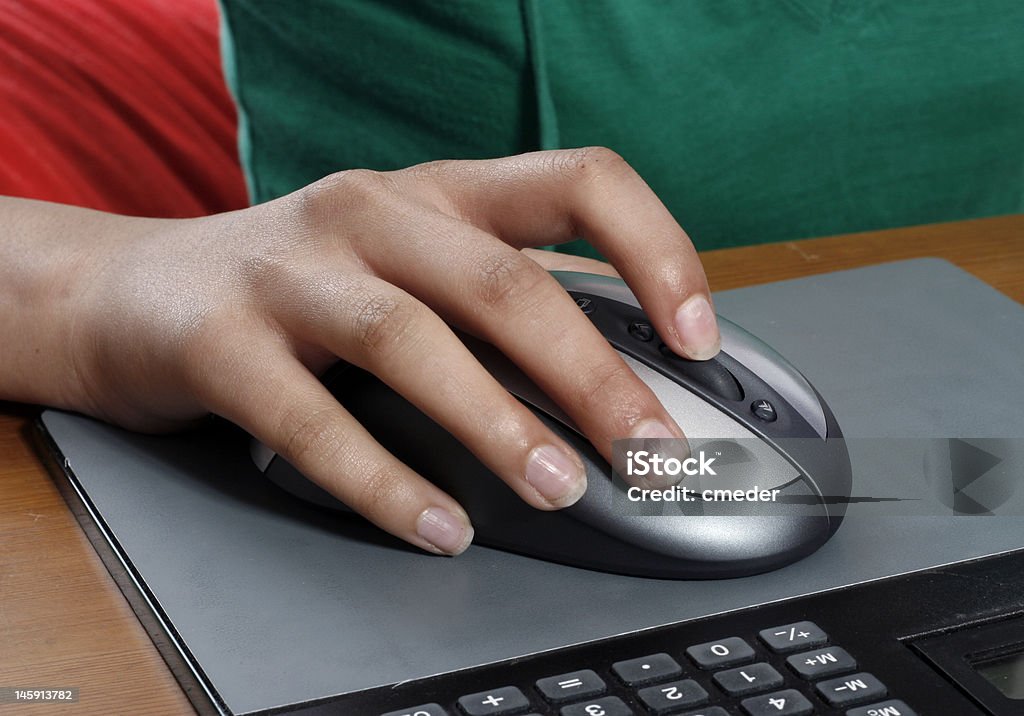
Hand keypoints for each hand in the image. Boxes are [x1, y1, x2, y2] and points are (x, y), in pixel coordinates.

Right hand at [18, 148, 720, 554]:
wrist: (135, 293)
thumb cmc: (299, 286)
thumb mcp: (409, 267)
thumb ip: (496, 308)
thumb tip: (610, 384)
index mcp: (439, 193)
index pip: (577, 182)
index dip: (655, 250)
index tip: (697, 336)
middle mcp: (372, 213)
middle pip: (506, 283)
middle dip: (593, 377)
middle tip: (649, 453)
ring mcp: (291, 271)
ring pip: (412, 340)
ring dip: (497, 424)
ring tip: (557, 489)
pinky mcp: (220, 338)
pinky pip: (312, 418)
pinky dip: (383, 481)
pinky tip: (436, 525)